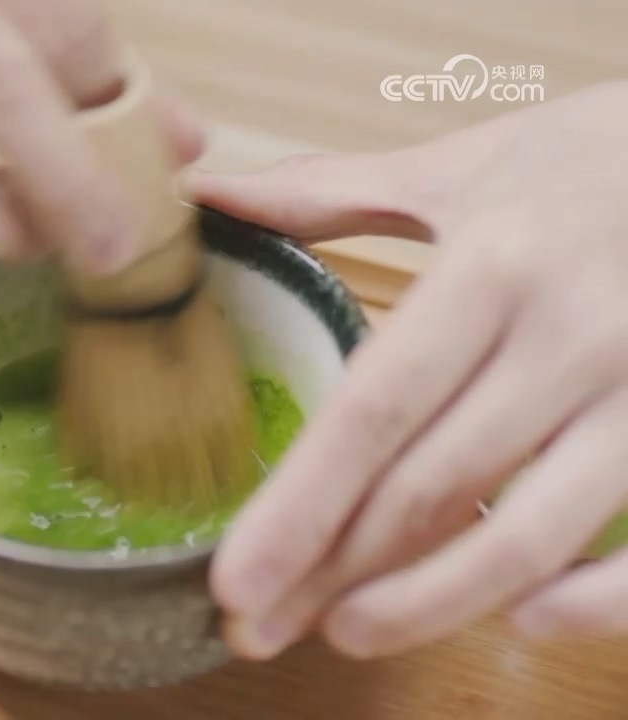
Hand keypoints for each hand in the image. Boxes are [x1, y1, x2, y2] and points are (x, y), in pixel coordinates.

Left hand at [190, 81, 627, 659]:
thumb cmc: (598, 160)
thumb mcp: (469, 165)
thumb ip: (332, 193)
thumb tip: (209, 192)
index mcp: (494, 267)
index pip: (374, 410)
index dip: (297, 505)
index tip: (233, 580)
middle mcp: (571, 336)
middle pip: (429, 485)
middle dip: (333, 570)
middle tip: (257, 629)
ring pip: (529, 532)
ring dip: (431, 600)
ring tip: (348, 630)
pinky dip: (593, 598)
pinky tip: (521, 622)